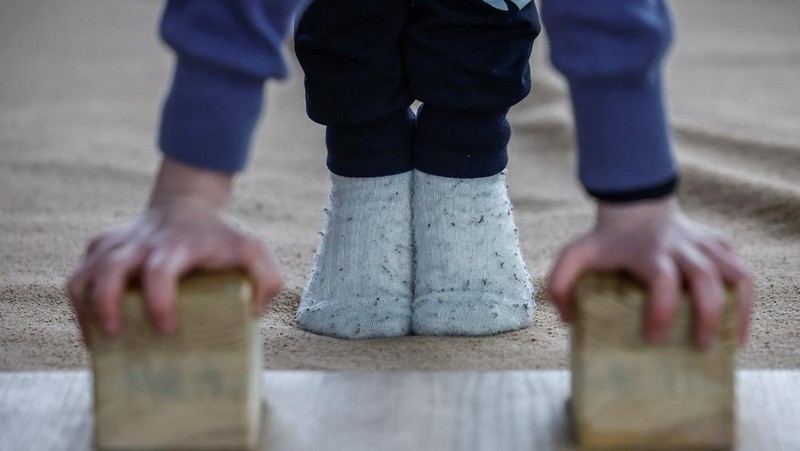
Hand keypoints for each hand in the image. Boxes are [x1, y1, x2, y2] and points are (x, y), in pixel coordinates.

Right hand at [66, 158, 283, 343]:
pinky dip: (80, 304)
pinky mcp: (100, 250)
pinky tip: (93, 329)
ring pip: (85, 274)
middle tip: (115, 333)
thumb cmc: (220, 238)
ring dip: (86, 308)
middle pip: (110, 269)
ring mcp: (116, 246)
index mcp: (177, 246)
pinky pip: (78, 277)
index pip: (160, 270)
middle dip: (108, 304)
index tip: (166, 327)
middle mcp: (141, 244)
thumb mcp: (252, 250)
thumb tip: (255, 312)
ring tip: (99, 340)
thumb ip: (267, 278)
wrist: (188, 204)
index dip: (159, 300)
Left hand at [547, 196, 752, 346]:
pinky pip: (743, 273)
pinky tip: (739, 324)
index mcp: (648, 253)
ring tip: (732, 341)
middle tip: (699, 345)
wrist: (636, 204)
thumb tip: (568, 319)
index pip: (662, 280)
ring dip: (738, 309)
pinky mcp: (720, 247)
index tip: (655, 337)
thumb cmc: (606, 239)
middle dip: (708, 314)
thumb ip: (560, 283)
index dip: (662, 309)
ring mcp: (704, 246)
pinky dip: (747, 300)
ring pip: (736, 275)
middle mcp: (682, 248)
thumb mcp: (575, 255)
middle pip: (707, 279)